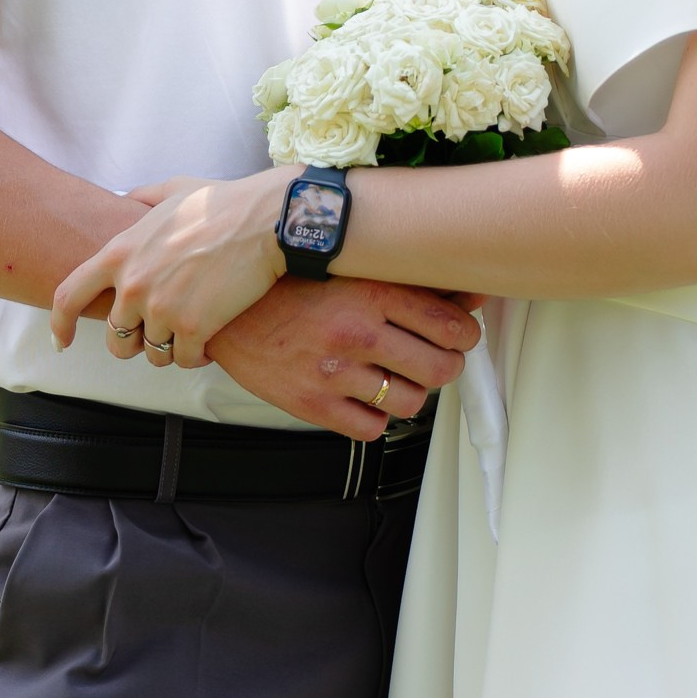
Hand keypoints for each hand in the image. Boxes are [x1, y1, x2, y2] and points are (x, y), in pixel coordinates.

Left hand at [51, 172, 285, 366]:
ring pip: (153, 354)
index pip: (68, 296)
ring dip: (171, 348)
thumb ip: (141, 198)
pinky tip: (211, 338)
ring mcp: (162, 310)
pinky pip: (186, 360)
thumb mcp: (171, 190)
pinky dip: (198, 354)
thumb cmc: (222, 202)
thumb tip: (124, 198)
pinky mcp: (194, 329)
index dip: (60, 324)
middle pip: (115, 339)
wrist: (264, 220)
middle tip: (158, 332)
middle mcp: (133, 285)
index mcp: (120, 253)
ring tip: (191, 329)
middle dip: (134, 342)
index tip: (61, 341)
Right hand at [212, 277, 481, 438]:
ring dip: (411, 392)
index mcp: (369, 291)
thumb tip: (471, 294)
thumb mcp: (352, 270)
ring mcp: (334, 373)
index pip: (450, 324)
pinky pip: (371, 427)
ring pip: (410, 402)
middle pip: (440, 368)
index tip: (458, 333)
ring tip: (396, 376)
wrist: (226, 308)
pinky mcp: (312, 405)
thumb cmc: (291, 283)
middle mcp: (356, 333)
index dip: (465, 334)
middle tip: (436, 358)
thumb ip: (412, 282)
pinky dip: (375, 415)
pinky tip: (364, 394)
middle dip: (446, 366)